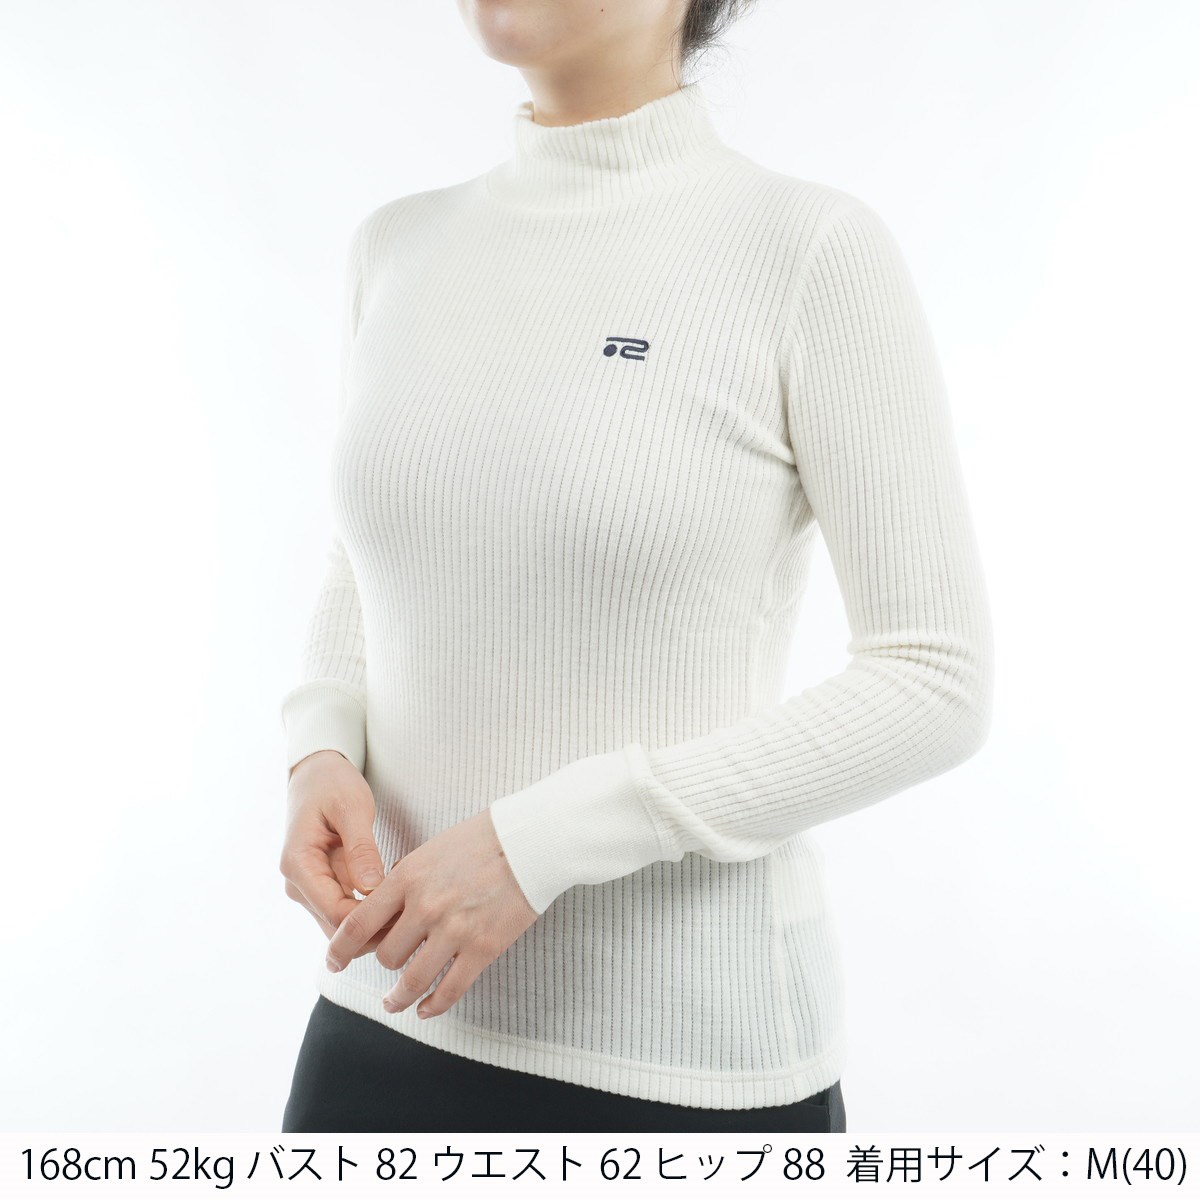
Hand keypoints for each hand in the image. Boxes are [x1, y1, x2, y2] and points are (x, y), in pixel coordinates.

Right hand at [280, 750, 390, 952]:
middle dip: (376, 925)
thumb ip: (361, 849)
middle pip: (338, 928)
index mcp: (299, 865)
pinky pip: (347, 910)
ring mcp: (308, 889)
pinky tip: (395, 889)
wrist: (317, 775)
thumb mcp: (352, 808)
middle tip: (415, 908)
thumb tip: (371, 890)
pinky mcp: (322, 887)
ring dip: (375, 919)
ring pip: (343, 925)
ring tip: (408, 896)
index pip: (335, 913)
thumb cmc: (333, 785)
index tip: (407, 909)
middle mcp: (297, 884)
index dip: (372, 920)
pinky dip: (371, 908)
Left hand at [324, 808, 537, 1018]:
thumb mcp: (430, 850)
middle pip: (385, 955)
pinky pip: (449, 990)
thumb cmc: (481, 839)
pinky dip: (432, 1006)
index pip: (358, 924)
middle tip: (387, 966)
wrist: (530, 841)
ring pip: (411, 980)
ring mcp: (454, 930)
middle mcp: (425, 906)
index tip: (333, 962)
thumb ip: (404, 881)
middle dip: (384, 963)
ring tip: (394, 1003)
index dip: (339, 950)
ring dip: (398, 997)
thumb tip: (381, 911)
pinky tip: (424, 1009)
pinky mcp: (483, 948)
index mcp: (408, 878)